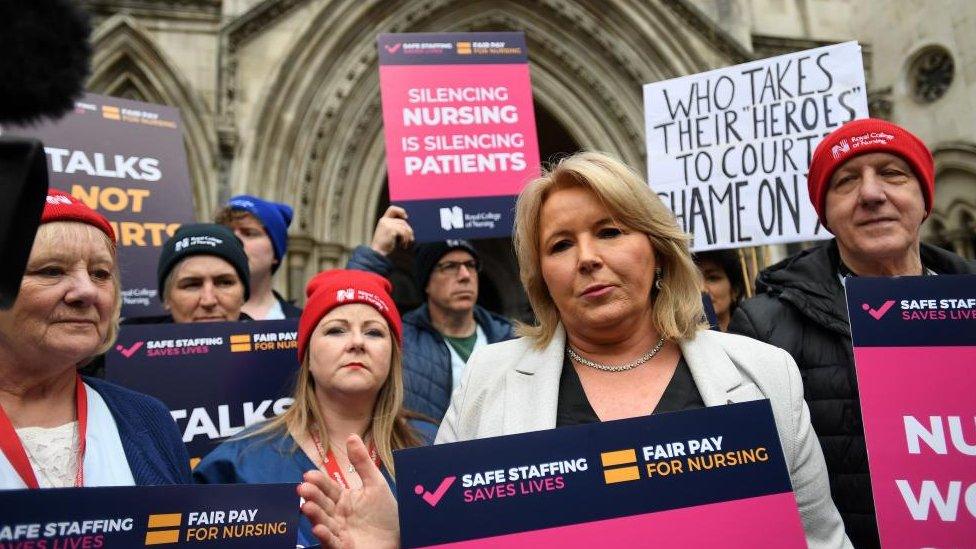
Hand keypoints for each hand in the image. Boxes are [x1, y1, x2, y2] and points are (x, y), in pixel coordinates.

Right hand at [298, 434, 399, 548]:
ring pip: (323, 522)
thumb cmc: (385, 514)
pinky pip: (332, 543)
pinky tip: (319, 528)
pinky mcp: (343, 548)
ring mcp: (338, 532)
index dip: (318, 482)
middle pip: (322, 504)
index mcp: (343, 500)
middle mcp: (337, 515)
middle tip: (303, 488)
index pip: (327, 488)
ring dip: (314, 515)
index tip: (308, 474)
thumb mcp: (375, 484)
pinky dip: (325, 536)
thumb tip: (351, 436)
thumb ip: (362, 463)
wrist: (399, 540)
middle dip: (312, 497)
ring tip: (307, 506)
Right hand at [370, 206, 413, 255]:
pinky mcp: (391, 229)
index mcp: (383, 220)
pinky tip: (403, 245)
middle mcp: (384, 221)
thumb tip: (408, 228)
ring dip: (408, 237)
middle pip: (402, 222)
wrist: (377, 253)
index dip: (400, 211)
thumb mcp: (387, 234)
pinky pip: (403, 232)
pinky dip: (406, 239)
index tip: (406, 217)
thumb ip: (394, 227)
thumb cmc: (383, 246)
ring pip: (404, 227)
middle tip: (411, 239)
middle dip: (408, 230)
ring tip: (406, 243)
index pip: (392, 209)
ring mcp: (387, 224)